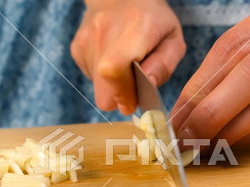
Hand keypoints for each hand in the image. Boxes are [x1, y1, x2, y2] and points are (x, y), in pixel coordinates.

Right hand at [71, 0, 185, 114]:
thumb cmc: (153, 21)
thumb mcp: (173, 40)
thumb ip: (164, 66)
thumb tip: (148, 86)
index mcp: (135, 28)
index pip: (114, 69)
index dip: (123, 94)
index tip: (132, 103)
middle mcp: (104, 32)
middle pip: (103, 91)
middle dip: (120, 98)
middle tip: (133, 86)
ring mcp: (86, 40)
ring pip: (98, 89)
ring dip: (113, 86)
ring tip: (125, 64)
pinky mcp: (77, 48)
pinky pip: (91, 79)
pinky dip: (103, 77)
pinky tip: (112, 58)